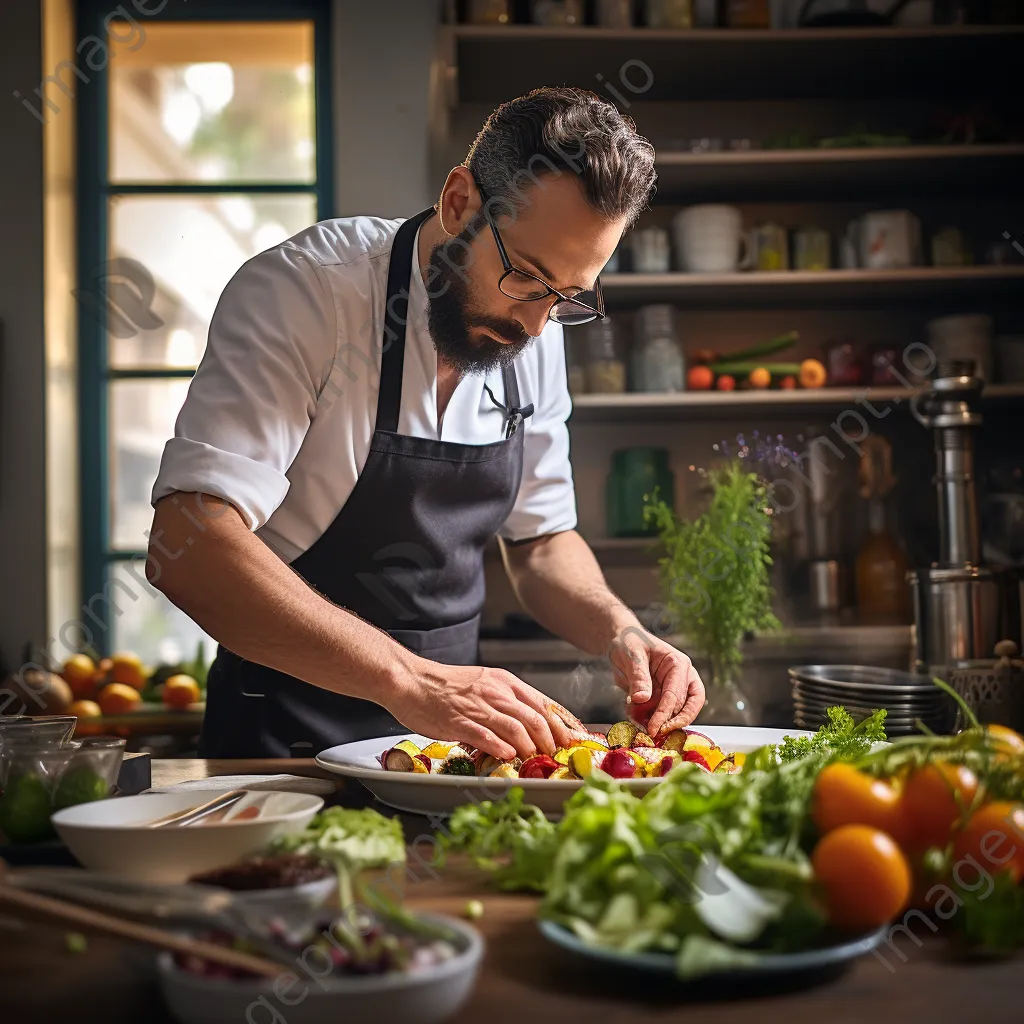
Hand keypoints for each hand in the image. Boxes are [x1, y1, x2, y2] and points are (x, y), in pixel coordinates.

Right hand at [386, 658, 582, 759]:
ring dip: (530, 747)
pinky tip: (508, 757)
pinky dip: (501, 748)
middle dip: (552, 740)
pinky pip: (486, 736)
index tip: (575, 739)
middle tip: (557, 756)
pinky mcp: (459, 721)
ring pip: (517, 727)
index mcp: (504, 681)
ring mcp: (478, 706)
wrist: (411, 680)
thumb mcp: (483, 683)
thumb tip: (529, 723)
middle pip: (536, 717)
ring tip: (535, 760)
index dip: (563, 723)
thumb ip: (506, 700)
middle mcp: (496, 692)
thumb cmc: (445, 686)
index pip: (544, 703)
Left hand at [607, 627, 705, 737]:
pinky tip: (643, 722)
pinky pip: (670, 712)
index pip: (675, 694)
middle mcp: (683, 676)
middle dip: (674, 721)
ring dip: (670, 723)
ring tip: (651, 730)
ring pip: (685, 711)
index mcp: (678, 663)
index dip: (665, 713)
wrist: (623, 641)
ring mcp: (678, 687)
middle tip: (658, 733)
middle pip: (690, 705)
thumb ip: (638, 677)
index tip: (653, 728)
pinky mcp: (668, 696)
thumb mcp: (631, 656)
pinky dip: (659, 720)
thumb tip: (642, 699)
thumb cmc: (629, 643)